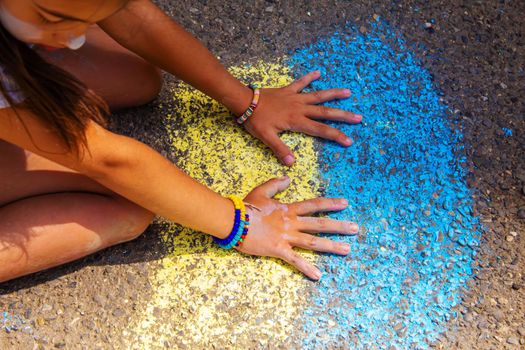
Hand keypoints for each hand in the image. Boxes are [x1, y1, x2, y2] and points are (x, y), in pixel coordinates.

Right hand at [235, 176, 357, 279]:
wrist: (233, 220)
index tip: (345, 204)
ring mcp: (286, 237)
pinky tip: (318, 275)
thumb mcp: (262, 191)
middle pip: (319, 224)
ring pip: (313, 242)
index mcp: (288, 209)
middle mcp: (291, 223)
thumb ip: (276, 184)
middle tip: (355, 229)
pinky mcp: (278, 250)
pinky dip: (306, 268)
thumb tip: (289, 178)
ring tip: (347, 250)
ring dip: (331, 246)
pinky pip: (295, 260)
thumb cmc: (246, 207)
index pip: (314, 205)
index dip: (330, 203)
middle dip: (339, 226)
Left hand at [243, 70, 361, 165]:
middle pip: (325, 112)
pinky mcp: (288, 90)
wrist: (245, 101)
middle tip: (358, 117)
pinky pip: (301, 82)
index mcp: (296, 121)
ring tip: (348, 92)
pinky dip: (309, 77)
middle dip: (343, 115)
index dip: (335, 136)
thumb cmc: (255, 121)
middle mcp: (300, 108)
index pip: (320, 130)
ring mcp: (295, 97)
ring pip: (318, 95)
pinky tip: (318, 72)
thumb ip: (280, 149)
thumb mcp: (266, 138)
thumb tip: (291, 163)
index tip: (349, 141)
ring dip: (333, 94)